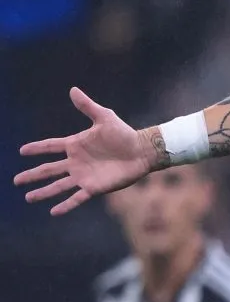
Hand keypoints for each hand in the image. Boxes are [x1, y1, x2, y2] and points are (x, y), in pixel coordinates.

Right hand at [13, 88, 154, 214]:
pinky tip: (53, 212)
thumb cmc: (124, 133)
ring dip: (43, 192)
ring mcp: (84, 175)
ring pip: (58, 186)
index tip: (22, 151)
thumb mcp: (104, 117)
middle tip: (16, 180)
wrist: (142, 151)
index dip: (37, 148)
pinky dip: (65, 205)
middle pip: (49, 170)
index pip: (51, 146)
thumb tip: (73, 89)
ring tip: (28, 198)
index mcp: (76, 145)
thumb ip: (87, 106)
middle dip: (32, 175)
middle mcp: (76, 162)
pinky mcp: (94, 187)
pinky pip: (77, 197)